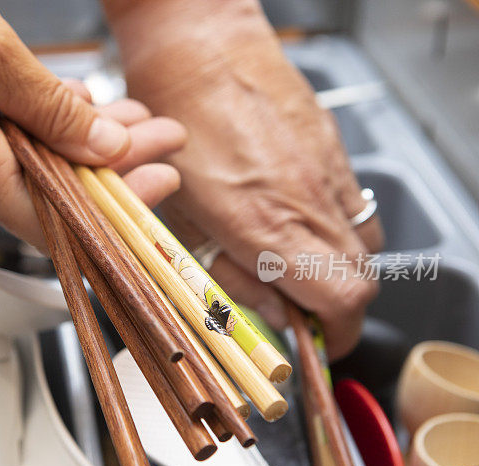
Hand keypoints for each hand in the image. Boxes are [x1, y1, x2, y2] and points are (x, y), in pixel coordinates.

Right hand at [0, 0, 185, 246]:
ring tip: (140, 119)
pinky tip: (82, 105)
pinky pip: (12, 135)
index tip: (161, 186)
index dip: (116, 215)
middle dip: (118, 169)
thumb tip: (106, 149)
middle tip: (166, 141)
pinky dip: (53, 122)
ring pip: (39, 161)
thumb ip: (53, 112)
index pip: (58, 224)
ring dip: (90, 142)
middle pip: (56, 192)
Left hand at [106, 0, 382, 357]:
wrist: (199, 49)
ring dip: (338, 271)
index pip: (340, 300)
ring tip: (296, 268)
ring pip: (363, 245)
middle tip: (301, 312)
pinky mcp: (333, 150)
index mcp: (264, 224)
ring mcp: (327, 172)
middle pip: (361, 279)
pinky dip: (336, 230)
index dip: (334, 335)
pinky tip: (297, 222)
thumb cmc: (174, 123)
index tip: (315, 345)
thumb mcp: (181, 213)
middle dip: (337, 310)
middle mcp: (307, 200)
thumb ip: (227, 269)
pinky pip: (354, 205)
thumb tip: (265, 310)